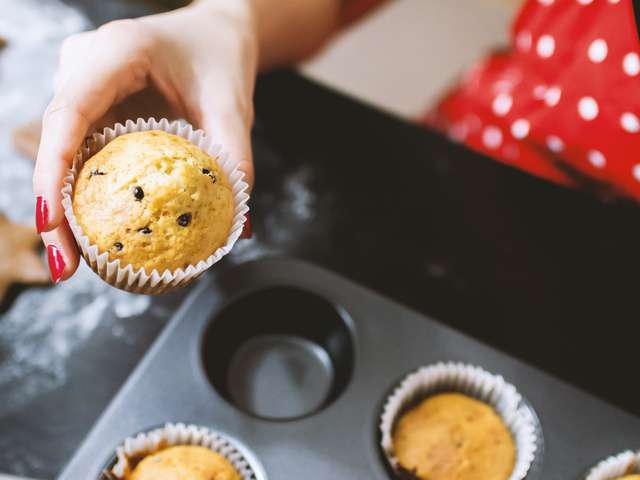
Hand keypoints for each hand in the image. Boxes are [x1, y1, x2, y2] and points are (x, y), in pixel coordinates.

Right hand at [33, 0, 257, 282]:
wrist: (214, 33)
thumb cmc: (220, 59)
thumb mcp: (233, 105)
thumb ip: (235, 159)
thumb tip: (239, 230)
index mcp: (116, 52)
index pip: (70, 112)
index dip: (52, 169)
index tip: (51, 222)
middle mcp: (84, 66)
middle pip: (55, 141)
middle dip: (53, 208)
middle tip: (64, 267)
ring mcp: (81, 85)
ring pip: (60, 151)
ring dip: (65, 207)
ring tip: (73, 262)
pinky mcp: (90, 105)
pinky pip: (79, 152)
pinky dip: (83, 192)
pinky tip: (92, 233)